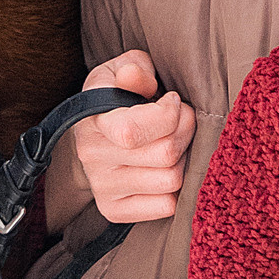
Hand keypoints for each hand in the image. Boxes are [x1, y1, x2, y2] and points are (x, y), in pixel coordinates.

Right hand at [45, 50, 193, 226]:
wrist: (94, 137)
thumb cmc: (117, 97)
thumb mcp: (123, 69)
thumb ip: (134, 67)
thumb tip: (134, 77)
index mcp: (92, 119)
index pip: (132, 131)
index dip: (169, 114)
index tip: (172, 101)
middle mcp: (92, 157)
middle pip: (165, 154)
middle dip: (186, 130)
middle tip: (183, 119)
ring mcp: (102, 188)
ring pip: (171, 180)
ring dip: (184, 158)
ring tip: (175, 142)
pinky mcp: (114, 211)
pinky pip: (167, 206)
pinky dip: (177, 188)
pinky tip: (168, 167)